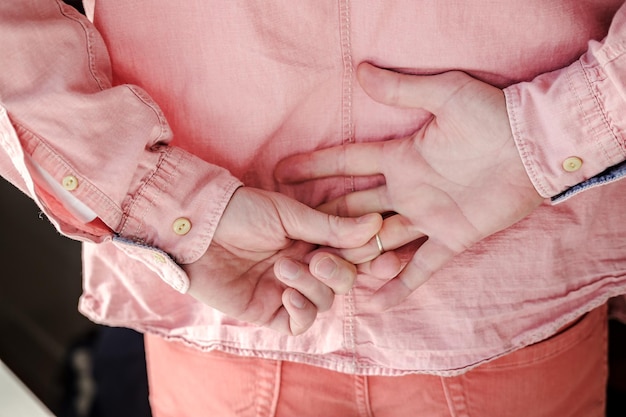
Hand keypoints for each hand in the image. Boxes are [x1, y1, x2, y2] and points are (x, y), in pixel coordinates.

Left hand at [183, 186, 382, 334]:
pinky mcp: (267, 310)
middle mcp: (305, 265)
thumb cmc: (241, 211)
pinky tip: (289, 295)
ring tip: (284, 267)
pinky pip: (299, 323)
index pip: (351, 253)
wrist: (197, 229)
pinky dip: (302, 312)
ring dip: (312, 287)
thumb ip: (331, 227)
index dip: (365, 254)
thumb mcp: (288, 215)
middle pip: (342, 281)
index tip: (373, 249)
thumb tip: (376, 224)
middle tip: (317, 260)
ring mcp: (287, 289)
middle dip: (337, 273)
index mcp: (313, 238)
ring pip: (324, 302)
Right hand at [275, 62, 543, 309]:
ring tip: (321, 271)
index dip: (315, 166)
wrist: (533, 147)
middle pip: (354, 206)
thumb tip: (360, 70)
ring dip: (353, 254)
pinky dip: (400, 284)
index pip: (348, 161)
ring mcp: (426, 216)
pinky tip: (376, 303)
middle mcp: (406, 189)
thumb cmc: (491, 116)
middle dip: (323, 216)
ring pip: (380, 240)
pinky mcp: (451, 238)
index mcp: (401, 157)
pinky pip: (422, 265)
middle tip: (289, 232)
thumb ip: (402, 90)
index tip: (282, 172)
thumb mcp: (445, 95)